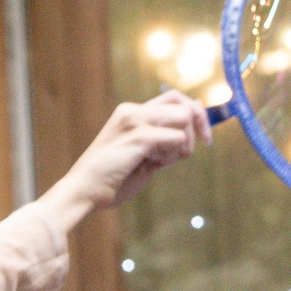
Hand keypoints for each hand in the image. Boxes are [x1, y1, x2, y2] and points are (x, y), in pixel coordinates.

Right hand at [42, 92, 210, 228]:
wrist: (84, 191)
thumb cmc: (112, 180)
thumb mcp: (144, 158)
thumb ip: (163, 144)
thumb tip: (191, 135)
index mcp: (131, 113)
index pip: (173, 99)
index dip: (194, 114)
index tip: (204, 136)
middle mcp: (133, 111)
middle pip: (182, 101)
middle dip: (200, 121)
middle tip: (206, 142)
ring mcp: (135, 121)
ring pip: (183, 118)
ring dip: (183, 143)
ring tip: (161, 162)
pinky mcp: (139, 136)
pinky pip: (177, 138)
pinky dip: (174, 154)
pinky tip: (154, 165)